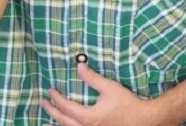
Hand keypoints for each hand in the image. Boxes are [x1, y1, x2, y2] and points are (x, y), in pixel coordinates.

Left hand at [41, 62, 155, 125]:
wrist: (142, 120)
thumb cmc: (127, 104)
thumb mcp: (109, 88)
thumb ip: (92, 78)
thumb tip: (79, 66)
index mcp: (88, 117)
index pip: (66, 107)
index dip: (56, 98)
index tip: (50, 91)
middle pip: (63, 121)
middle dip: (52, 111)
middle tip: (43, 103)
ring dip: (57, 124)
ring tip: (45, 122)